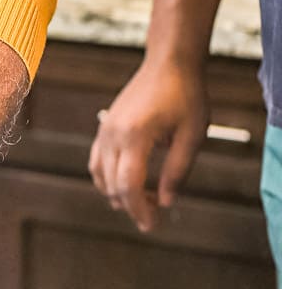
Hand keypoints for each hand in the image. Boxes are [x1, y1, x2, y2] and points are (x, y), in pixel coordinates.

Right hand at [89, 60, 207, 230]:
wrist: (168, 64)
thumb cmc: (186, 96)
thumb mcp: (192, 136)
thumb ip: (178, 171)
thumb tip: (166, 202)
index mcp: (136, 136)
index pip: (129, 185)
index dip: (139, 210)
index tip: (152, 225)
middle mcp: (113, 134)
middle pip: (113, 184)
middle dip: (131, 206)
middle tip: (153, 216)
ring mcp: (105, 130)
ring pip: (100, 175)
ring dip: (118, 193)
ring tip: (142, 201)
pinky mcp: (104, 127)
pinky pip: (97, 161)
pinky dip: (107, 178)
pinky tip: (124, 184)